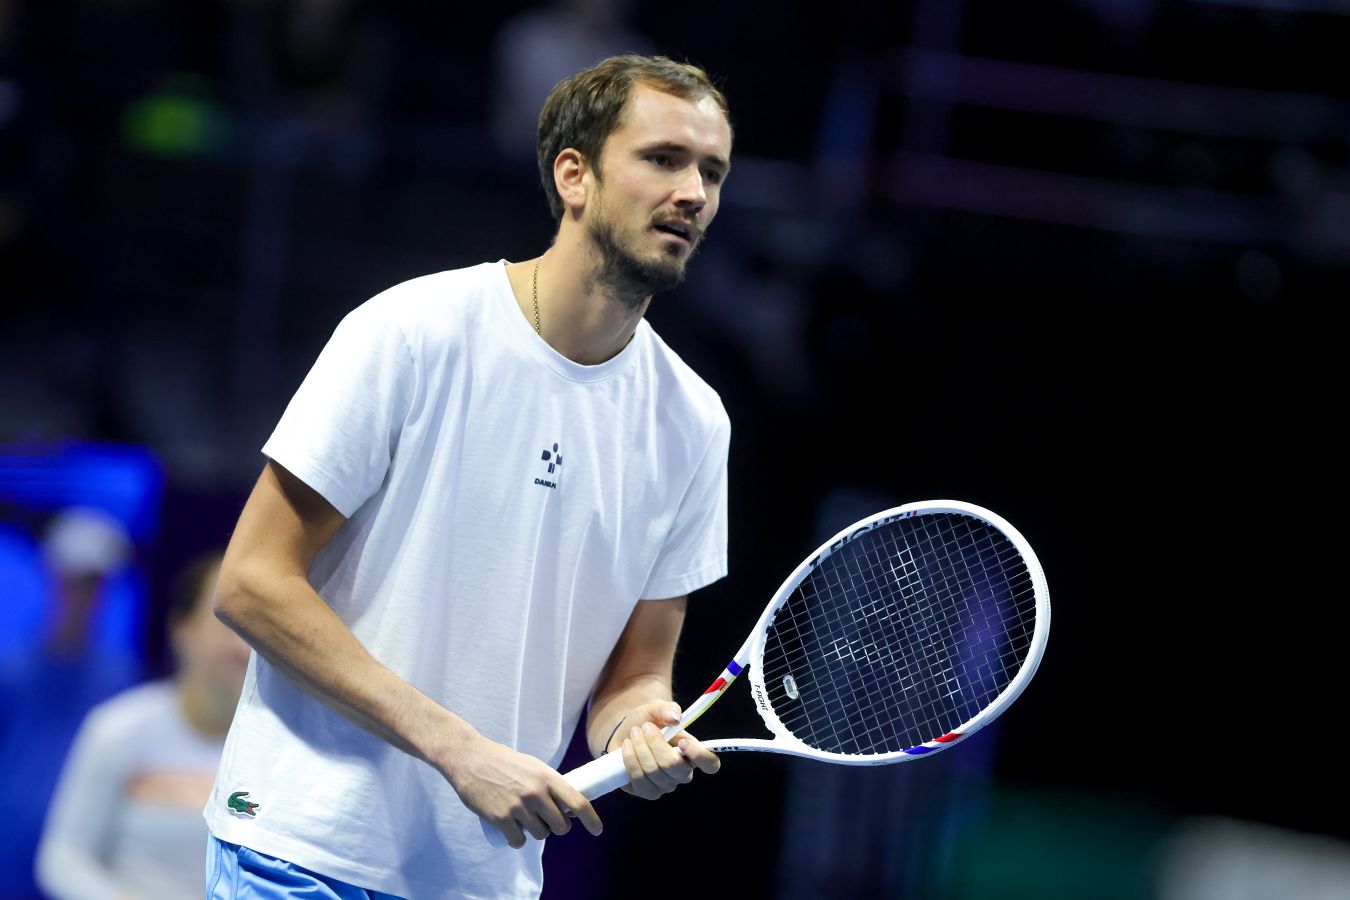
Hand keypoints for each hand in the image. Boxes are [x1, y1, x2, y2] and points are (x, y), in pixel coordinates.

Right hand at [443, 734, 601, 848]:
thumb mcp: (532, 766)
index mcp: (547, 776)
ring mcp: (518, 807)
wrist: (470, 759)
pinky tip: (512, 831)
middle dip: (557, 827)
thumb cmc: (502, 761)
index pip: (577, 801)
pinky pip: (519, 841)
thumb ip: (548, 783)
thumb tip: (566, 805)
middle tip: (548, 821)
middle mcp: (536, 793)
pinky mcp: (500, 819)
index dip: (591, 819)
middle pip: (560, 825)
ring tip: (525, 820)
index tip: (597, 830)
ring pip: (540, 835)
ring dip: (536, 832)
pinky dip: (517, 839)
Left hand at [614, 700, 719, 799]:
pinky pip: (638, 779)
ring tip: (634, 733)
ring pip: (653, 772)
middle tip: (645, 727)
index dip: (700, 756)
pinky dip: (630, 759)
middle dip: (655, 743)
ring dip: (640, 748)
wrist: (625, 733)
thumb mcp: (655, 709)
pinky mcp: (646, 791)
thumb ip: (666, 708)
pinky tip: (627, 747)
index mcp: (693, 753)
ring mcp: (665, 786)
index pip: (710, 764)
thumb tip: (675, 717)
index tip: (683, 742)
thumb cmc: (647, 722)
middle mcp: (682, 773)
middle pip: (674, 766)